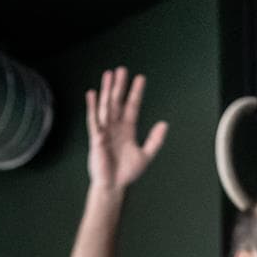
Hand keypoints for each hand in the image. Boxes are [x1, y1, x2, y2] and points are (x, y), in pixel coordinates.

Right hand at [85, 69, 167, 193]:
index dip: (136, 92)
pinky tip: (91, 94)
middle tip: (122, 69)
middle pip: (118, 102)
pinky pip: (93, 120)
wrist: (113, 186)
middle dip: (120, 86)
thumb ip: (155, 140)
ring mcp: (105, 131)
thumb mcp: (145, 156)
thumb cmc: (126, 173)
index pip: (132, 106)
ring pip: (106, 106)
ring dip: (106, 90)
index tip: (140, 78)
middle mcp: (116, 127)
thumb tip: (164, 124)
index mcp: (127, 129)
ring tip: (108, 74)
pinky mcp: (96, 138)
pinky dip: (92, 107)